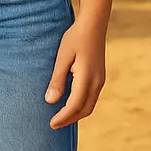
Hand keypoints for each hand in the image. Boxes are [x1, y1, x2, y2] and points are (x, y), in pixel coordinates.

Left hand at [47, 14, 107, 128]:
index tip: (51, 124)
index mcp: (87, 78)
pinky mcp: (99, 77)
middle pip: (85, 109)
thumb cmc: (75, 38)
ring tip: (60, 118)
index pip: (75, 105)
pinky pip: (91, 98)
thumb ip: (57, 79)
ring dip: (76, 114)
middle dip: (69, 119)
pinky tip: (70, 104)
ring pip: (90, 105)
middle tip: (53, 125)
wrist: (93, 25)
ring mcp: (100, 80)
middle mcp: (97, 82)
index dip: (63, 117)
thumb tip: (50, 101)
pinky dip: (81, 106)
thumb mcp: (62, 57)